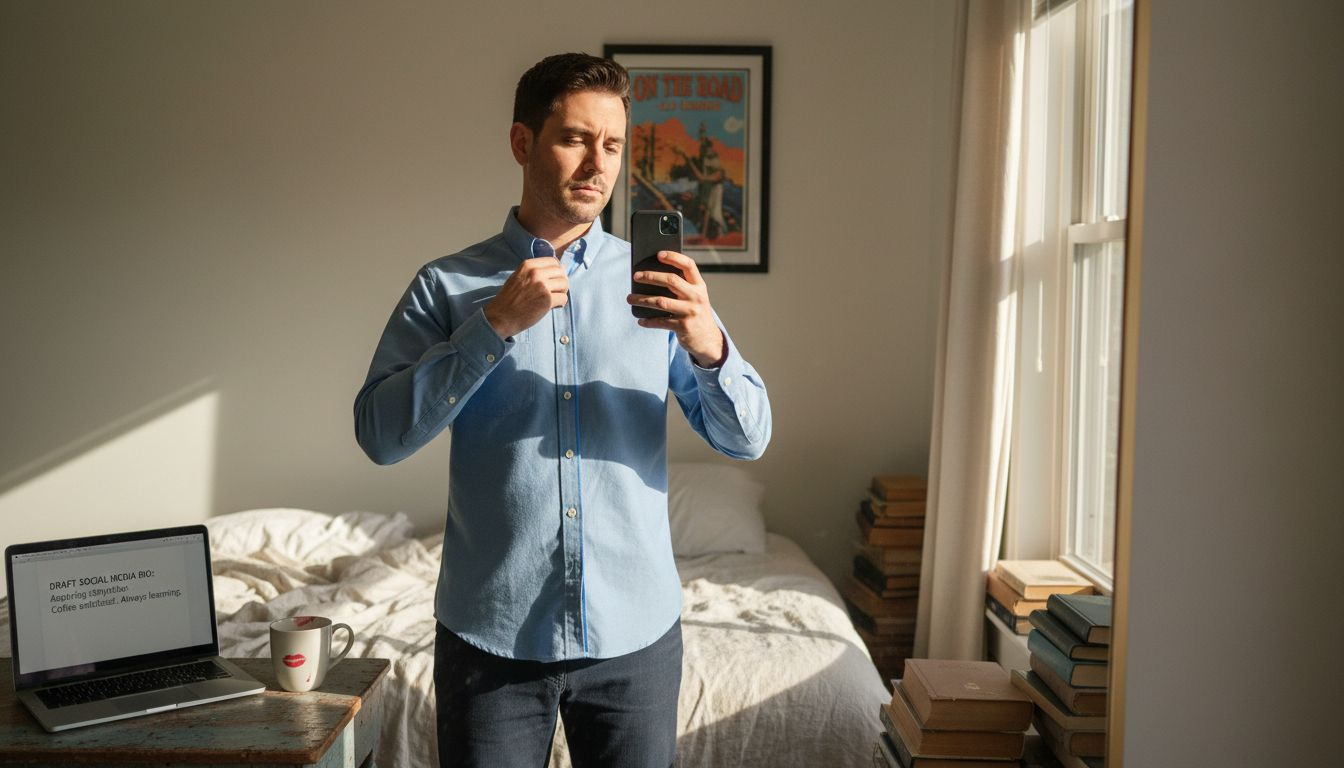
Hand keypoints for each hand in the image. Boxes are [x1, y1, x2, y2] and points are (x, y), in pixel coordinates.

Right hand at [484, 257, 568, 338]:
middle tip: (555, 291)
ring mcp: (542, 286)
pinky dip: (560, 303)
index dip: (556, 271)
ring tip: (554, 299)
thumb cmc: (509, 299)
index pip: (553, 261)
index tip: (554, 279)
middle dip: (560, 282)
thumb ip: (534, 272)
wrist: (501, 317)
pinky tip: (552, 307)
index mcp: (528, 265)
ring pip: (565, 284)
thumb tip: (557, 269)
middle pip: (561, 272)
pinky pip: (563, 298)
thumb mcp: (518, 277)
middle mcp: (536, 273)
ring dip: (562, 292)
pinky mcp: (547, 300)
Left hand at [627, 251, 725, 366]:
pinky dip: (648, 321)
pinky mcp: (683, 327)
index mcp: (699, 286)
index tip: (658, 254)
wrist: (708, 339)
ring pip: (661, 301)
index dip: (674, 257)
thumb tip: (651, 276)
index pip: (688, 265)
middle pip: (671, 280)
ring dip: (642, 299)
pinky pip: (660, 322)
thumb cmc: (695, 313)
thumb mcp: (694, 297)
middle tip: (636, 276)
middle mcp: (697, 297)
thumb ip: (681, 286)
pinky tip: (640, 320)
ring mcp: (690, 312)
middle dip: (651, 277)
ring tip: (629, 298)